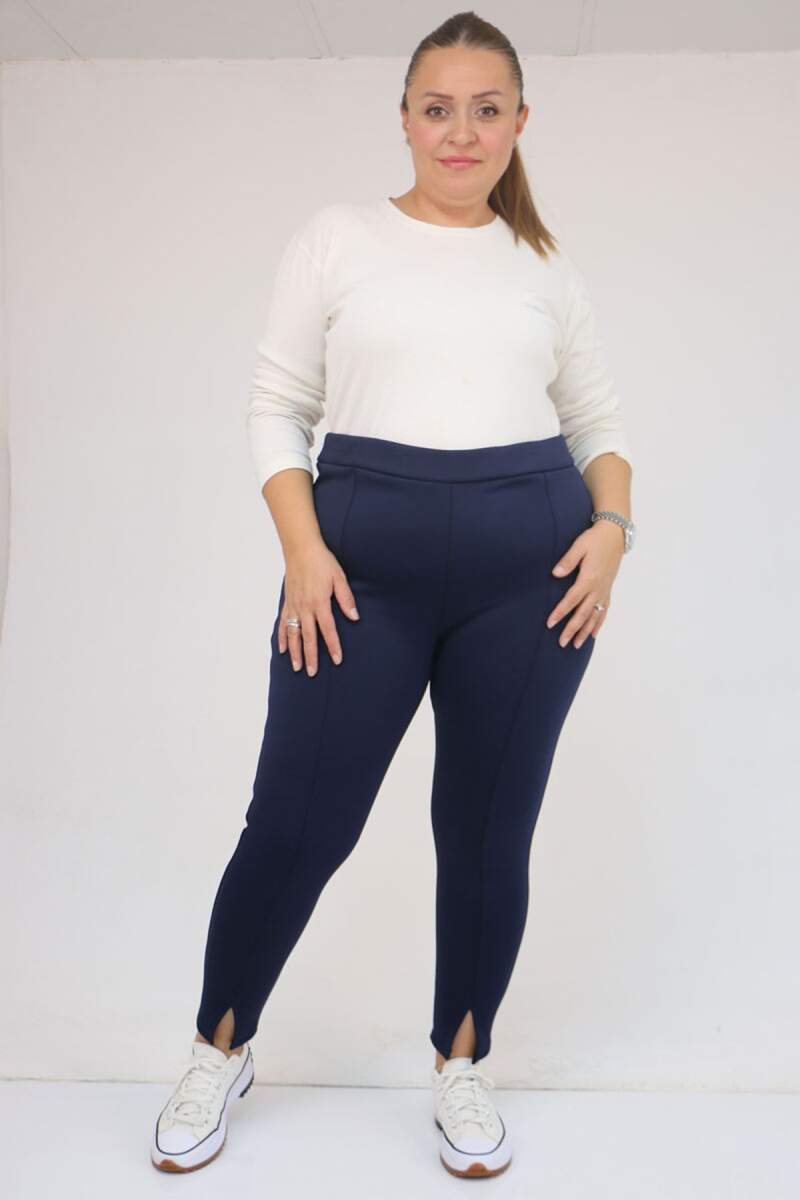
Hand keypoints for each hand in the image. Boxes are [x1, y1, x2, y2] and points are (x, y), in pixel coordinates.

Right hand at [279, 538, 359, 675]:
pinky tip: (283, 650)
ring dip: (295, 652)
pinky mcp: (287, 602)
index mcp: (320, 602)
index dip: (333, 646)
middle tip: (312, 673)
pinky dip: (281, 638)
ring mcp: (294, 606)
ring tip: (296, 667)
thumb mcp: (339, 577)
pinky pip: (282, 623)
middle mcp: (305, 607)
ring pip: (293, 634)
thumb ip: (346, 598)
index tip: (337, 660)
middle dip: (311, 656)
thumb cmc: (322, 562)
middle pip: (308, 637)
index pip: (328, 630)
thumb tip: (354, 617)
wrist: (300, 549)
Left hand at [545, 519, 624, 647]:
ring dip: (585, 631)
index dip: (560, 613)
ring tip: (576, 645)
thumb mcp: (580, 546)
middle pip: (583, 614)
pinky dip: (599, 623)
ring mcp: (604, 590)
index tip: (550, 624)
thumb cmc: (595, 539)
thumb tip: (556, 574)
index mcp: (589, 578)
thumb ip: (568, 560)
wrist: (615, 535)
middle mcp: (598, 588)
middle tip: (561, 643)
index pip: (571, 600)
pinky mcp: (608, 590)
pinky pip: (604, 611)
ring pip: (594, 616)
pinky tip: (593, 634)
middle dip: (572, 629)